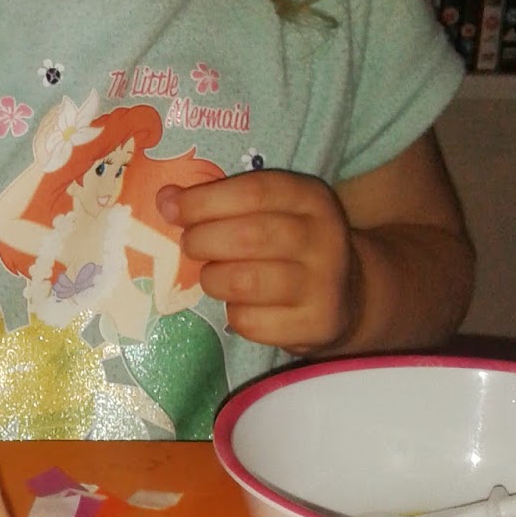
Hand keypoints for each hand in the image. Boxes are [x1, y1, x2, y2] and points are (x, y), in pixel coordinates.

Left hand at [158, 171, 360, 353]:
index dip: (204, 200)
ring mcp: (323, 284)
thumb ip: (221, 201)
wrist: (349, 296)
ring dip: (213, 280)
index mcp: (311, 198)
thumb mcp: (270, 211)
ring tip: (215, 276)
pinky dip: (233, 314)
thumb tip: (165, 198)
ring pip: (243, 282)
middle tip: (191, 245)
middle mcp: (323, 237)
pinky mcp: (316, 324)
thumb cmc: (290, 246)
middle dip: (201, 241)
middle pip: (246, 237)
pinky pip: (250, 321)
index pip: (253, 191)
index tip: (171, 207)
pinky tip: (242, 305)